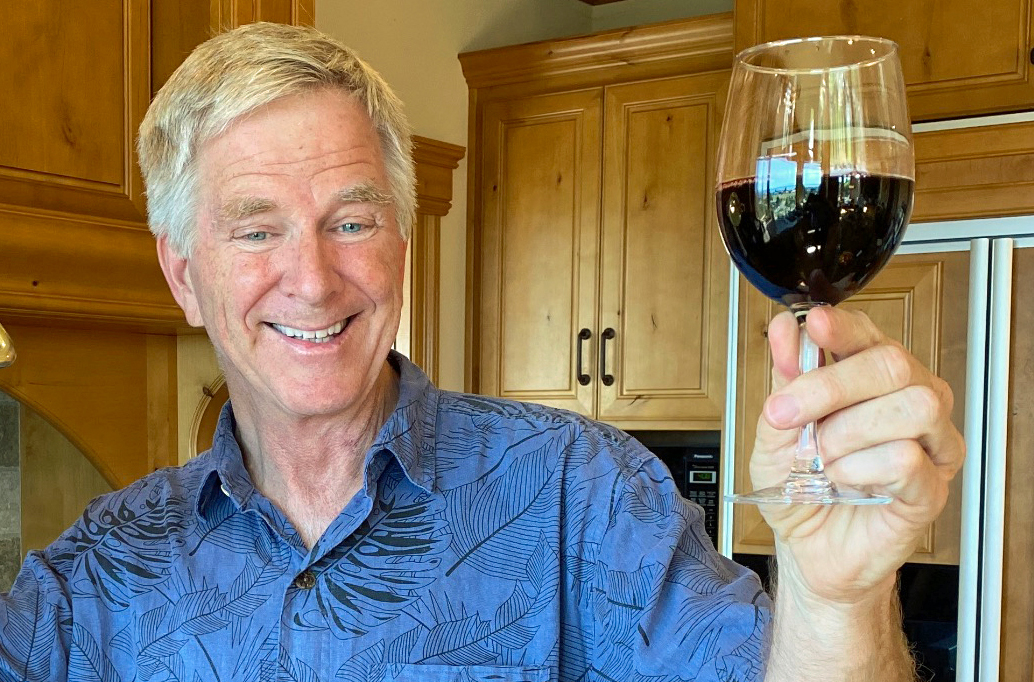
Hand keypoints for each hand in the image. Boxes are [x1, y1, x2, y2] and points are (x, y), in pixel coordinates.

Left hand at [753, 306, 964, 605]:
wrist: (807, 549)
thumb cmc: (799, 486)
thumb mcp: (774, 430)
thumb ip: (784, 381)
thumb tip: (785, 330)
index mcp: (871, 379)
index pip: (868, 334)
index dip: (843, 327)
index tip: (814, 326)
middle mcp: (910, 400)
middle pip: (892, 364)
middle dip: (829, 385)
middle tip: (786, 414)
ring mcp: (930, 444)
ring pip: (910, 407)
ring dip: (847, 432)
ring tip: (821, 459)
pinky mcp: (933, 487)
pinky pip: (907, 459)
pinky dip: (860, 469)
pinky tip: (843, 481)